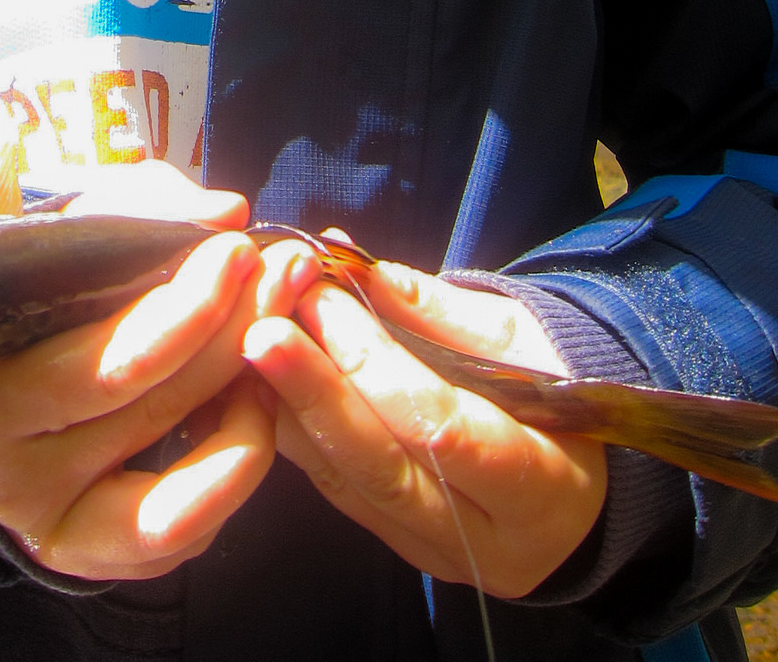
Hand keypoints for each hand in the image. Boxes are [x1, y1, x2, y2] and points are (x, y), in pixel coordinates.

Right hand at [0, 163, 275, 580]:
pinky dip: (229, 471)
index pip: (105, 359)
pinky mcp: (92, 560)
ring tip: (283, 343)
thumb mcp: (55, 244)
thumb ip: (131, 211)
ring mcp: (54, 524)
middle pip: (149, 407)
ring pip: (175, 489)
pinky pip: (181, 535)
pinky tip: (253, 408)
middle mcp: (14, 470)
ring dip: (250, 407)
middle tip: (286, 272)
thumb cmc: (23, 311)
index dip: (185, 307)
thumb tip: (223, 212)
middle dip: (232, 330)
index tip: (237, 247)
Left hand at [243, 242, 607, 598]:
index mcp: (543, 485)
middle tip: (261, 329)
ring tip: (250, 346)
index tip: (323, 298)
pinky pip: (337, 490)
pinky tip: (261, 385)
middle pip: (384, 468)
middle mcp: (489, 539)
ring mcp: (439, 552)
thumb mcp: (523, 338)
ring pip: (349, 485)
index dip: (375, 363)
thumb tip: (363, 270)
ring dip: (292, 411)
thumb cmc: (550, 385)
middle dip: (315, 392)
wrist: (571, 466)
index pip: (441, 429)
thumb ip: (442, 311)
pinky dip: (296, 434)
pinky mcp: (399, 546)